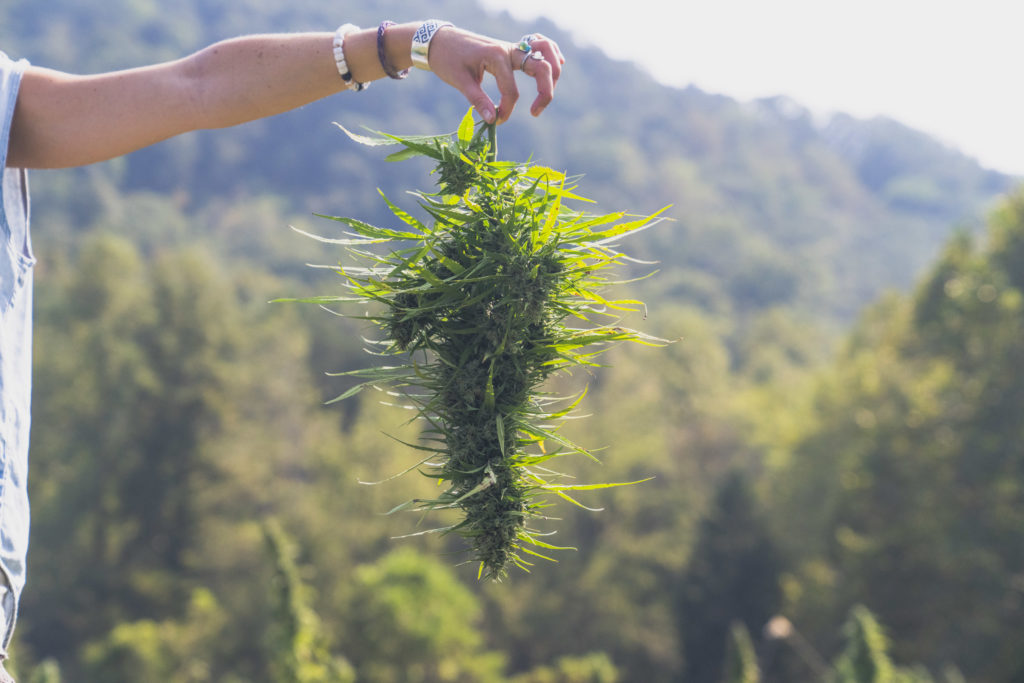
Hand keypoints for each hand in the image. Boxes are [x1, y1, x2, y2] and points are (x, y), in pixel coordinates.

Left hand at [427, 28, 564, 124]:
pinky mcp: (512, 49)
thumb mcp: (460, 81)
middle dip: (545, 92)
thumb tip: (493, 120)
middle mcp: (509, 49)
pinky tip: (555, 65)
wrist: (439, 40)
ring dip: (554, 70)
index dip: (507, 110)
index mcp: (496, 56)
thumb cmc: (447, 59)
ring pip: (546, 52)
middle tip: (535, 112)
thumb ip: (478, 100)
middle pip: (541, 68)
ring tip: (547, 92)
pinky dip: (550, 53)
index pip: (512, 90)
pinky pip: (539, 45)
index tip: (497, 121)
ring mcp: (512, 47)